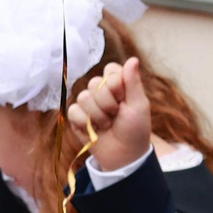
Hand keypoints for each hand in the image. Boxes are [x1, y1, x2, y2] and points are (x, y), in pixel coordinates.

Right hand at [71, 57, 153, 174]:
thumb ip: (133, 82)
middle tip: (117, 114)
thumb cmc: (135, 129)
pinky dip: (86, 123)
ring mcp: (88, 103)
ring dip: (99, 115)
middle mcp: (101, 91)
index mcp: (118, 84)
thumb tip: (133, 58)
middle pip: (94, 83)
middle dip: (108, 103)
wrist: (124, 154)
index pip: (110, 70)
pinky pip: (73, 111)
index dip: (116, 84)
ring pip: (84, 97)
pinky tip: (94, 130)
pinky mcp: (77, 116)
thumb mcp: (139, 105)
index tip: (125, 99)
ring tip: (108, 124)